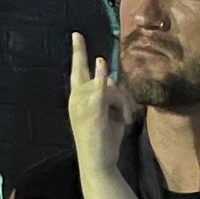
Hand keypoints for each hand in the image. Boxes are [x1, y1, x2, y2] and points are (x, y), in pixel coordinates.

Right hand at [69, 32, 134, 175]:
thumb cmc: (104, 142)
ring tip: (123, 120)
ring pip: (110, 87)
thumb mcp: (107, 114)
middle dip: (79, 52)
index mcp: (77, 101)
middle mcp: (76, 100)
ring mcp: (83, 104)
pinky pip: (101, 89)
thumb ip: (109, 96)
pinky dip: (101, 77)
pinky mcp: (93, 110)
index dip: (78, 54)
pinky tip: (101, 64)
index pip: (77, 73)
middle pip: (93, 75)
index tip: (76, 36)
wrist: (98, 164)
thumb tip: (113, 80)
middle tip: (76, 35)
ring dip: (122, 102)